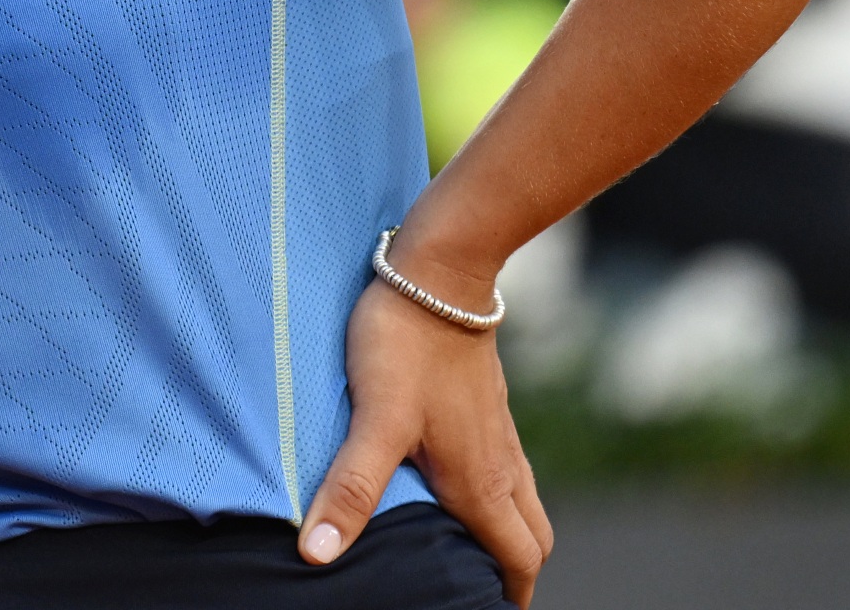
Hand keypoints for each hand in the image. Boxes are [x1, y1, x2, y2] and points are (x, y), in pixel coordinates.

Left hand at [301, 274, 549, 606]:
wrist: (438, 272)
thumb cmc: (406, 343)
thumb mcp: (372, 420)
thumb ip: (349, 489)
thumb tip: (318, 555)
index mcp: (482, 483)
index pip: (520, 560)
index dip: (511, 597)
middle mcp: (500, 463)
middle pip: (531, 538)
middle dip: (516, 572)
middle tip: (482, 592)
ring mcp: (497, 432)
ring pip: (521, 501)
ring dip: (507, 532)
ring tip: (469, 550)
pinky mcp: (485, 405)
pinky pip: (506, 467)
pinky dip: (495, 494)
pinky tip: (452, 481)